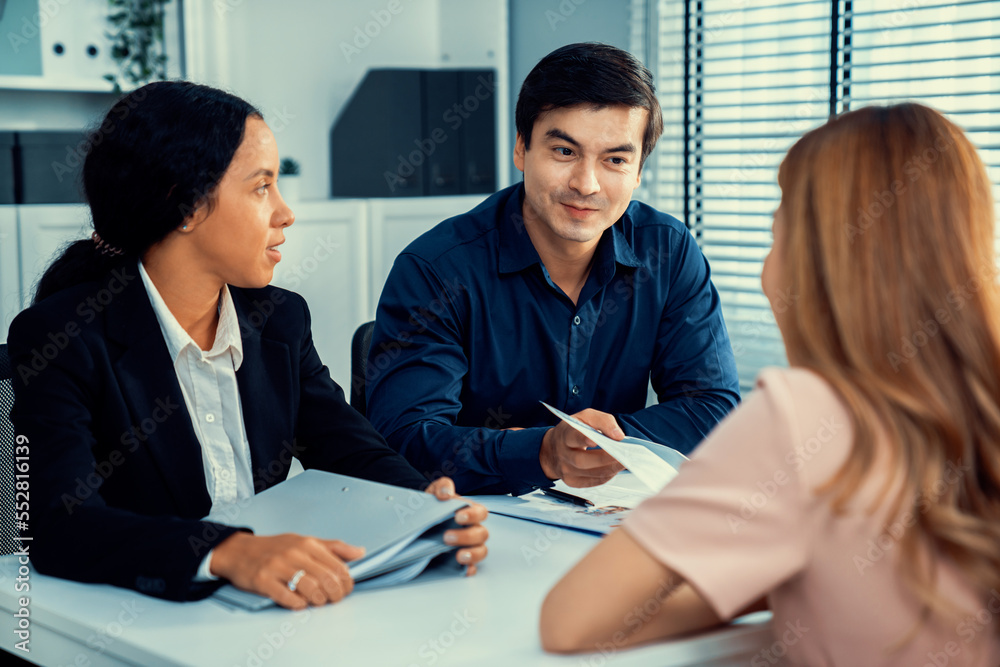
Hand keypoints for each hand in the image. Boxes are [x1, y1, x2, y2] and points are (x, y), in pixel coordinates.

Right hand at [210, 532, 364, 609]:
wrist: (239, 551)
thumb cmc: (275, 548)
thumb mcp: (305, 541)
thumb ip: (333, 547)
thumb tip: (360, 553)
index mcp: (308, 543)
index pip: (338, 565)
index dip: (346, 582)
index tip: (346, 589)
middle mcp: (294, 553)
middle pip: (327, 578)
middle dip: (336, 594)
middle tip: (334, 599)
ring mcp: (278, 567)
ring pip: (310, 588)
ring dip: (319, 600)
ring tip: (318, 602)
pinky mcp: (263, 580)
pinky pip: (286, 597)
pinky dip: (298, 604)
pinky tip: (300, 603)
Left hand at [425, 477, 488, 575]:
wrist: (419, 520)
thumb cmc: (433, 506)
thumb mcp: (434, 492)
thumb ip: (442, 486)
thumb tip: (446, 493)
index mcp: (469, 513)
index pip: (480, 513)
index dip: (473, 515)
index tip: (458, 517)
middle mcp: (472, 529)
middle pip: (481, 534)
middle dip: (466, 537)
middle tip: (447, 537)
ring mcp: (469, 546)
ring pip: (481, 551)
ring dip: (472, 554)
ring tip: (458, 555)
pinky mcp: (461, 561)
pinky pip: (472, 567)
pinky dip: (469, 569)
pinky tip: (462, 569)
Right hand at [539, 408, 625, 486]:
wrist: (552, 449)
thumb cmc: (573, 431)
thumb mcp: (585, 417)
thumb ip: (603, 421)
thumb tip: (619, 436)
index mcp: (565, 434)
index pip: (572, 437)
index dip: (583, 439)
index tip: (596, 440)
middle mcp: (562, 454)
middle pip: (582, 460)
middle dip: (605, 458)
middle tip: (624, 455)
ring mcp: (565, 470)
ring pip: (590, 473)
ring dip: (610, 468)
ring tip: (625, 462)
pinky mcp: (571, 481)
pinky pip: (592, 481)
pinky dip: (606, 476)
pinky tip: (614, 468)